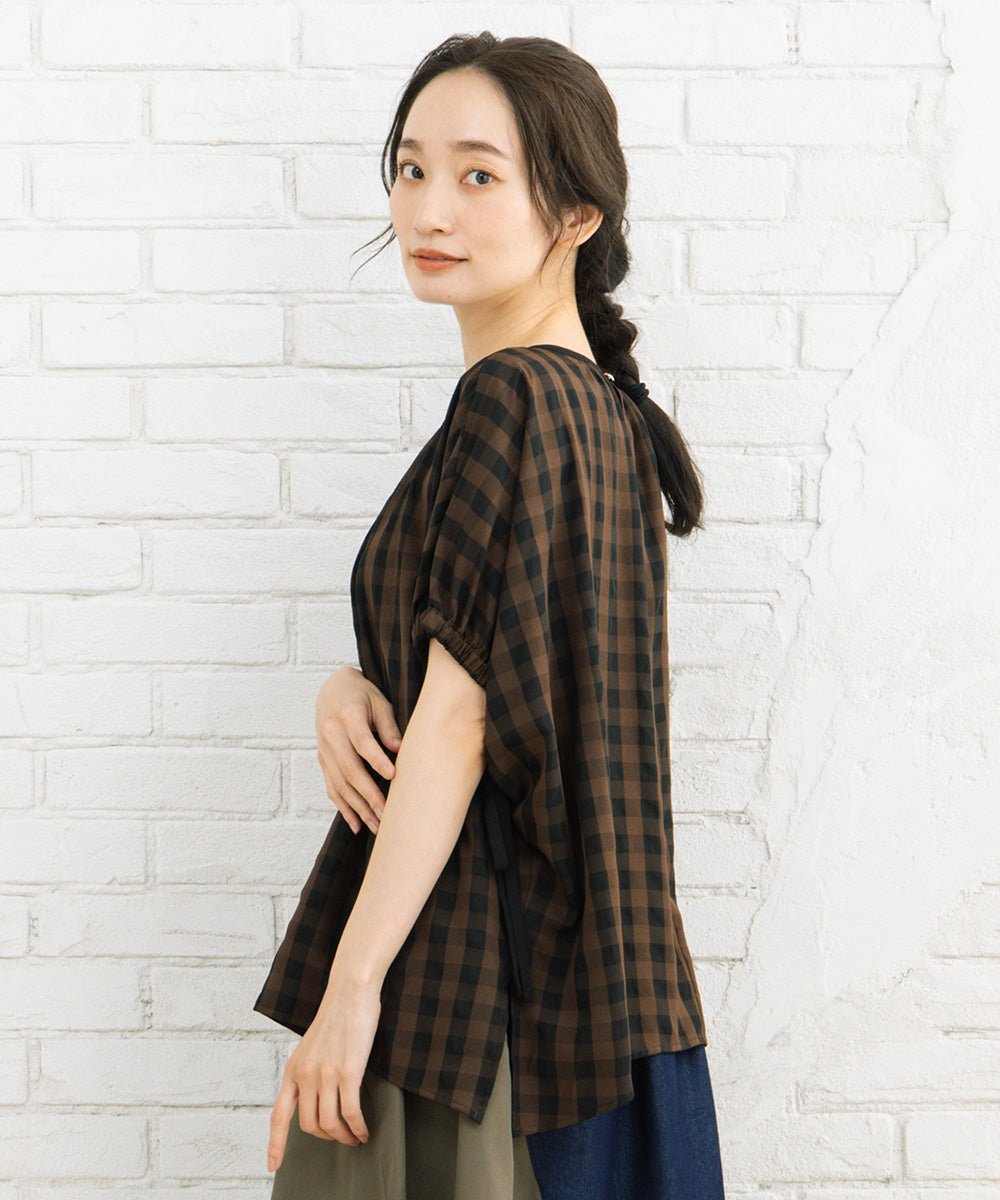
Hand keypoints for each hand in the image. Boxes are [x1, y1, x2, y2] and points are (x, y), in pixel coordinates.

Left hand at [267, 969, 381, 1172]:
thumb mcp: (312, 1046)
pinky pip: (351, 1113)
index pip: (278, 1115)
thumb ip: (310, 1071)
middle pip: (309, 1126)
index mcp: (293, 1069)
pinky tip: (365, 1130)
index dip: (275, 1144)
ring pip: (330, 1124)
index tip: (273, 1165)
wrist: (350, 990)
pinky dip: (358, 1127)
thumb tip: (317, 1096)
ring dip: (344, 1137)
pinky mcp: (348, 1072)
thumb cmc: (337, 1014)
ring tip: (355, 1136)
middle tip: (342, 1137)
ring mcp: (325, 1074)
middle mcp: (305, 1075)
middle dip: (327, 1138)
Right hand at [316, 667, 402, 835]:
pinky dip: (344, 807)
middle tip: (386, 813)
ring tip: (376, 825)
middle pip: (348, 769)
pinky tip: (357, 824)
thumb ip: (388, 726)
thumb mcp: (379, 702)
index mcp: (347, 716)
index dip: (376, 759)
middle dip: (368, 794)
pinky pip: (331, 788)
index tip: (393, 775)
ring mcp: (324, 750)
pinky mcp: (323, 761)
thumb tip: (399, 749)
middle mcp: (330, 734)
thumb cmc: (362, 695)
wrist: (332, 690)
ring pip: (339, 784)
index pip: (361, 741)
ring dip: (357, 807)